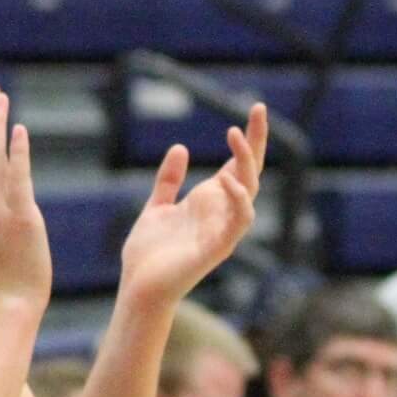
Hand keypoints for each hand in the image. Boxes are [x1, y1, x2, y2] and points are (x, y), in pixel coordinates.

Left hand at [116, 104, 268, 312]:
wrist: (138, 288)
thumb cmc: (148, 254)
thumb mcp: (156, 207)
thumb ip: (169, 180)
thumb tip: (181, 147)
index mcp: (210, 202)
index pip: (239, 165)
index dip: (249, 139)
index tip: (255, 108)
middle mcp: (222, 213)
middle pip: (250, 172)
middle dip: (256, 141)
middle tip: (258, 109)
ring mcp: (223, 230)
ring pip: (249, 192)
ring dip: (246, 164)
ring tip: (235, 135)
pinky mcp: (217, 248)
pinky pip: (238, 222)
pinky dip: (238, 200)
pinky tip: (226, 179)